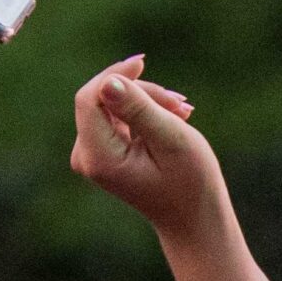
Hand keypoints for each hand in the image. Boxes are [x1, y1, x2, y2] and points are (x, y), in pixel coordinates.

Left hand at [69, 55, 220, 233]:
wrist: (194, 218)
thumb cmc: (190, 182)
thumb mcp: (171, 140)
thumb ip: (139, 110)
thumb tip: (107, 83)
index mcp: (98, 156)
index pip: (90, 98)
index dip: (115, 75)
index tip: (143, 62)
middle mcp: (86, 156)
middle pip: (103, 99)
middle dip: (143, 93)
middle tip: (183, 106)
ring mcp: (92, 155)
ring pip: (113, 104)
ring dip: (149, 102)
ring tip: (184, 114)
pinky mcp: (103, 151)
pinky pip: (118, 116)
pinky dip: (146, 113)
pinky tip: (174, 119)